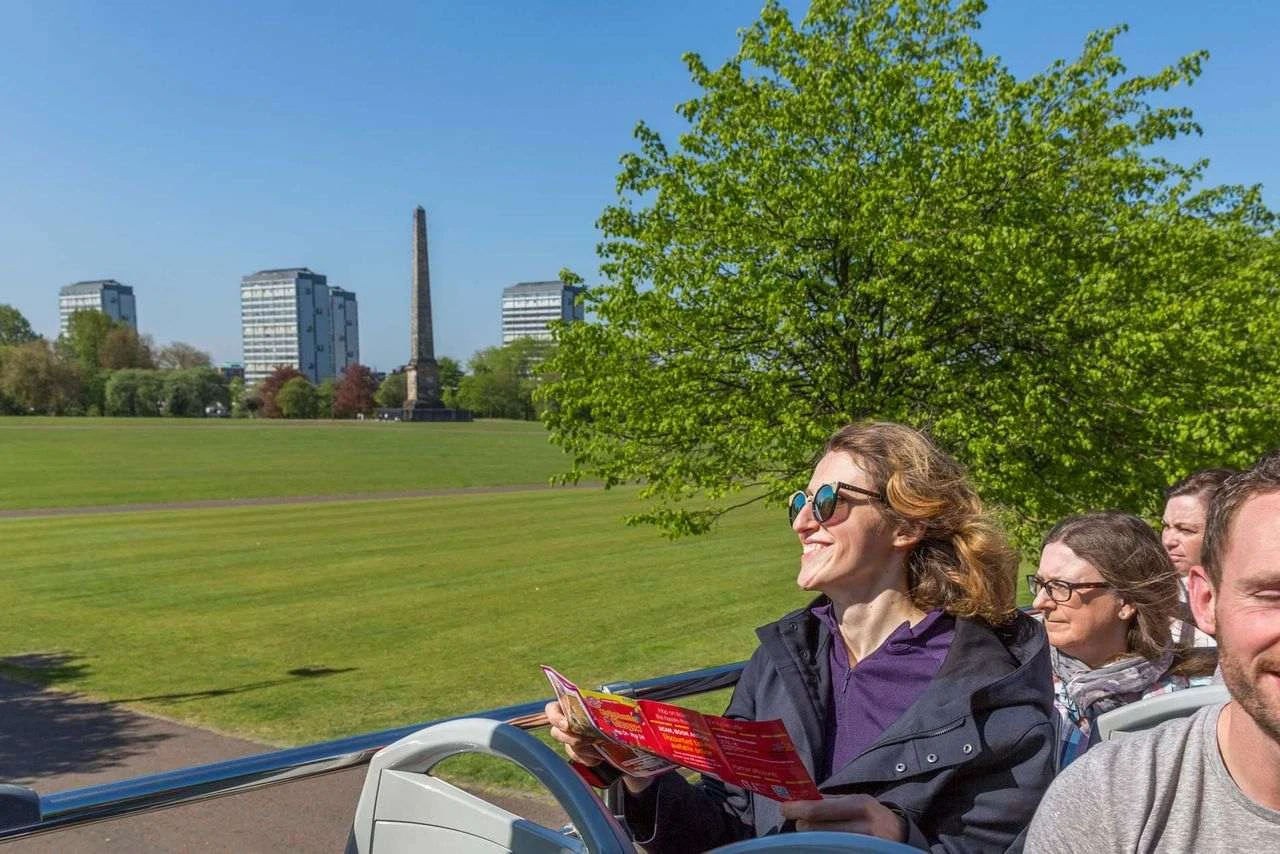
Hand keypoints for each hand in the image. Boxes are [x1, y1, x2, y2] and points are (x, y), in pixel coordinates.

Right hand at [544, 700, 654, 794]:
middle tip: (585, 739)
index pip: (552, 709)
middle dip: (569, 738)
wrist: (628, 736)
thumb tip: (625, 709)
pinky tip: (599, 757)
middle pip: (556, 732)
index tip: (567, 724)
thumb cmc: (619, 716)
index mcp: (574, 706)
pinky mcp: (580, 754)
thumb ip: (612, 708)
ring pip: (569, 747)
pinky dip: (588, 758)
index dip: (554, 717)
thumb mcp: (616, 708)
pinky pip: (578, 759)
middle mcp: (570, 723)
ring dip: (583, 749)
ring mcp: (573, 739)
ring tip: (598, 748)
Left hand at [780, 794, 905, 841]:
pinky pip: (835, 851)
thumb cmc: (872, 815)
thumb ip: (831, 801)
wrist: (901, 836)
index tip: (784, 808)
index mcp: (859, 805)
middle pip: (818, 830)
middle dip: (804, 826)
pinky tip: (825, 843)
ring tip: (812, 833)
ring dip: (813, 839)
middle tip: (799, 823)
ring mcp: (864, 845)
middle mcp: (863, 826)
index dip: (798, 809)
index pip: (820, 809)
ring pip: (825, 843)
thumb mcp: (857, 802)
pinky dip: (826, 847)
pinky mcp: (862, 853)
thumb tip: (801, 798)